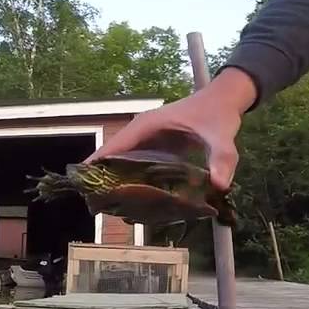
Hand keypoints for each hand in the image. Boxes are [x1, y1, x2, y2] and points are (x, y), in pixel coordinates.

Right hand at [88, 68, 255, 189]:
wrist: (225, 101)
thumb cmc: (218, 114)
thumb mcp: (221, 138)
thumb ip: (221, 160)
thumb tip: (220, 186)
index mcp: (148, 125)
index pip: (115, 145)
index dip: (98, 163)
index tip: (84, 185)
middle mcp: (141, 132)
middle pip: (113, 155)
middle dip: (103, 177)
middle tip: (97, 205)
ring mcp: (146, 139)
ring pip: (122, 160)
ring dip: (115, 179)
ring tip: (109, 206)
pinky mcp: (154, 147)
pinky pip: (136, 163)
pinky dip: (131, 178)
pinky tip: (133, 199)